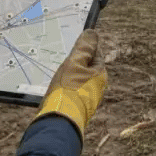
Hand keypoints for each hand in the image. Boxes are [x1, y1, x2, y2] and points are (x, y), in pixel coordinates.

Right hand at [33, 29, 106, 144]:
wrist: (59, 123)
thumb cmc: (68, 90)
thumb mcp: (74, 63)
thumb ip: (84, 48)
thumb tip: (93, 33)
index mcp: (100, 75)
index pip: (95, 53)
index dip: (84, 47)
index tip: (73, 45)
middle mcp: (96, 87)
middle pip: (85, 67)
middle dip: (74, 63)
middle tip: (62, 62)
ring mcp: (87, 99)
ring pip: (77, 80)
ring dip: (68, 76)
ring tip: (56, 76)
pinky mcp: (76, 108)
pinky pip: (71, 92)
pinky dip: (64, 88)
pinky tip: (54, 90)